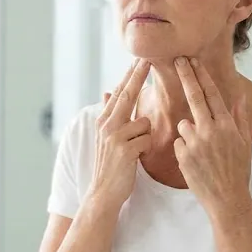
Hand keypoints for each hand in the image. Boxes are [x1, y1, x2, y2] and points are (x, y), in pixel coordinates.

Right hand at [91, 59, 151, 206]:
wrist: (103, 192)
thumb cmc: (111, 165)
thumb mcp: (106, 137)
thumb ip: (110, 114)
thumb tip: (107, 91)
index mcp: (103, 120)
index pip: (119, 92)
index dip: (130, 75)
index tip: (140, 59)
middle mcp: (106, 125)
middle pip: (127, 95)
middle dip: (138, 76)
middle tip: (148, 59)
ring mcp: (114, 136)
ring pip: (143, 122)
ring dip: (145, 137)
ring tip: (134, 152)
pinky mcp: (124, 149)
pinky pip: (146, 139)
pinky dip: (146, 149)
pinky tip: (136, 159)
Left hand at [173, 57, 251, 209]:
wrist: (227, 199)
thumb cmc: (238, 171)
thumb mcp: (245, 143)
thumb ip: (240, 118)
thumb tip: (239, 97)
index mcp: (227, 126)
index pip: (212, 94)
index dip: (201, 76)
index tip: (192, 61)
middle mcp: (211, 131)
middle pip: (194, 97)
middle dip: (186, 76)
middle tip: (178, 60)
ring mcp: (195, 143)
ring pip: (184, 124)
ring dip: (190, 132)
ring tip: (203, 152)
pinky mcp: (183, 155)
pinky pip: (179, 142)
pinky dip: (185, 149)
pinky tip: (196, 162)